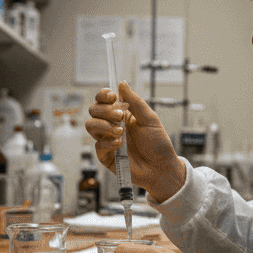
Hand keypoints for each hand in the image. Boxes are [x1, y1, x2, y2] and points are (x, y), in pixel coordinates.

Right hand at [85, 81, 185, 202]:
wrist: (161, 168)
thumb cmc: (158, 144)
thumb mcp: (150, 119)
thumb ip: (135, 101)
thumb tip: (122, 84)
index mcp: (122, 114)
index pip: (104, 100)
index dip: (103, 95)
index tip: (112, 96)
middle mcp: (112, 125)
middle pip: (94, 110)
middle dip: (105, 111)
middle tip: (120, 116)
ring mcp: (107, 140)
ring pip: (90, 126)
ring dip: (104, 126)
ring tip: (120, 132)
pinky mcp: (106, 156)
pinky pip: (97, 145)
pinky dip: (108, 143)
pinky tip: (120, 145)